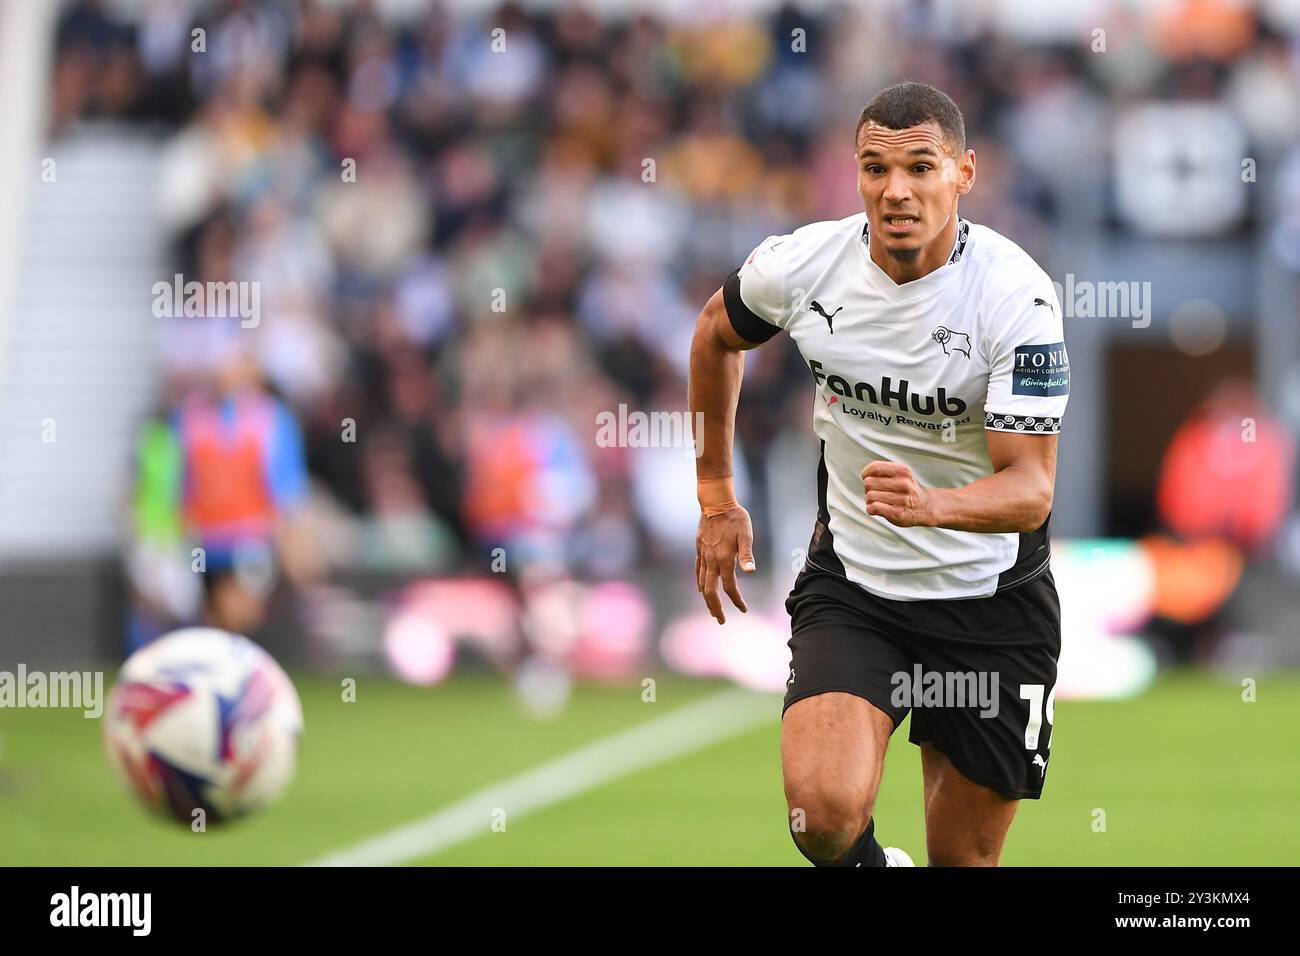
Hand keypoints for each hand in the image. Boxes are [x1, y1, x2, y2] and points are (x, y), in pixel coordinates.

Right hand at [695, 505, 755, 624]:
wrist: (715, 503)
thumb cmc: (735, 518)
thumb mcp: (746, 534)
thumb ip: (747, 554)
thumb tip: (751, 572)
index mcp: (725, 559)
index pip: (730, 587)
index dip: (737, 600)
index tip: (743, 609)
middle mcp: (712, 561)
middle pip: (711, 591)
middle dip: (715, 608)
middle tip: (720, 621)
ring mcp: (703, 556)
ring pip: (702, 584)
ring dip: (707, 599)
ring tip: (712, 609)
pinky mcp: (699, 550)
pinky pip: (697, 571)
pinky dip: (699, 583)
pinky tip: (700, 589)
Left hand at [862, 461, 934, 527]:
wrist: (926, 507)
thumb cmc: (907, 489)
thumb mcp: (901, 473)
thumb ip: (883, 470)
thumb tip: (865, 475)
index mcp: (903, 470)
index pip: (875, 467)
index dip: (866, 473)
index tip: (867, 478)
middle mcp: (904, 484)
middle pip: (869, 483)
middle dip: (868, 488)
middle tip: (876, 492)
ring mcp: (902, 499)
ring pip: (870, 496)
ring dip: (869, 500)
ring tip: (878, 502)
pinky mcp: (898, 513)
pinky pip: (874, 508)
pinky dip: (870, 509)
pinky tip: (876, 509)